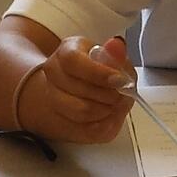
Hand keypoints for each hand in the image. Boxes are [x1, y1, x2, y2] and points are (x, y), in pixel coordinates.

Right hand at [18, 37, 135, 143]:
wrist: (84, 88)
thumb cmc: (101, 70)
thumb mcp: (112, 57)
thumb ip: (117, 55)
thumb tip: (116, 46)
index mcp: (66, 52)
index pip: (72, 61)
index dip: (98, 73)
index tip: (120, 80)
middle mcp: (53, 74)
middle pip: (78, 90)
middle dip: (108, 95)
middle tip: (123, 93)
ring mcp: (53, 98)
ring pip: (80, 112)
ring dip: (106, 110)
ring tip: (117, 104)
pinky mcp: (62, 121)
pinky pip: (86, 129)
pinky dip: (104, 124)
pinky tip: (111, 115)